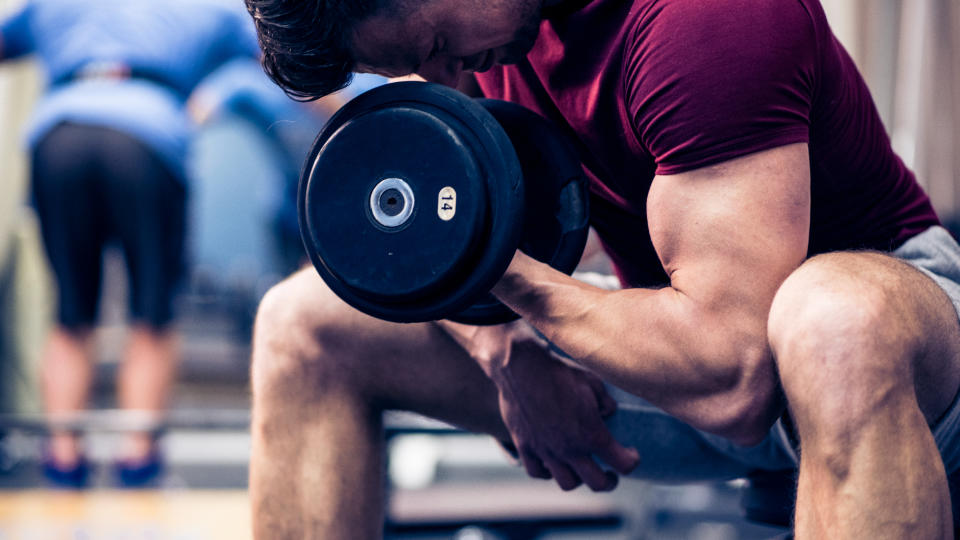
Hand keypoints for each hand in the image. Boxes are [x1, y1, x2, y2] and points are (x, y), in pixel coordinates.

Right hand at [489, 325, 639, 490]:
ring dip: (579, 479)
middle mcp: (571, 449)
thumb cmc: (560, 372)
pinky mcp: (525, 446)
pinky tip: (552, 462)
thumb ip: (605, 402)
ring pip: (567, 483)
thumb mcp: (593, 382)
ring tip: (580, 469)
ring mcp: (546, 451)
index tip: (631, 454)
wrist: (521, 368)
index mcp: (592, 434)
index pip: (623, 463)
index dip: (631, 460)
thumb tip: (608, 411)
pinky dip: (548, 472)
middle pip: (597, 483)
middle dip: (609, 481)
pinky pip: (538, 472)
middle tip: (610, 474)